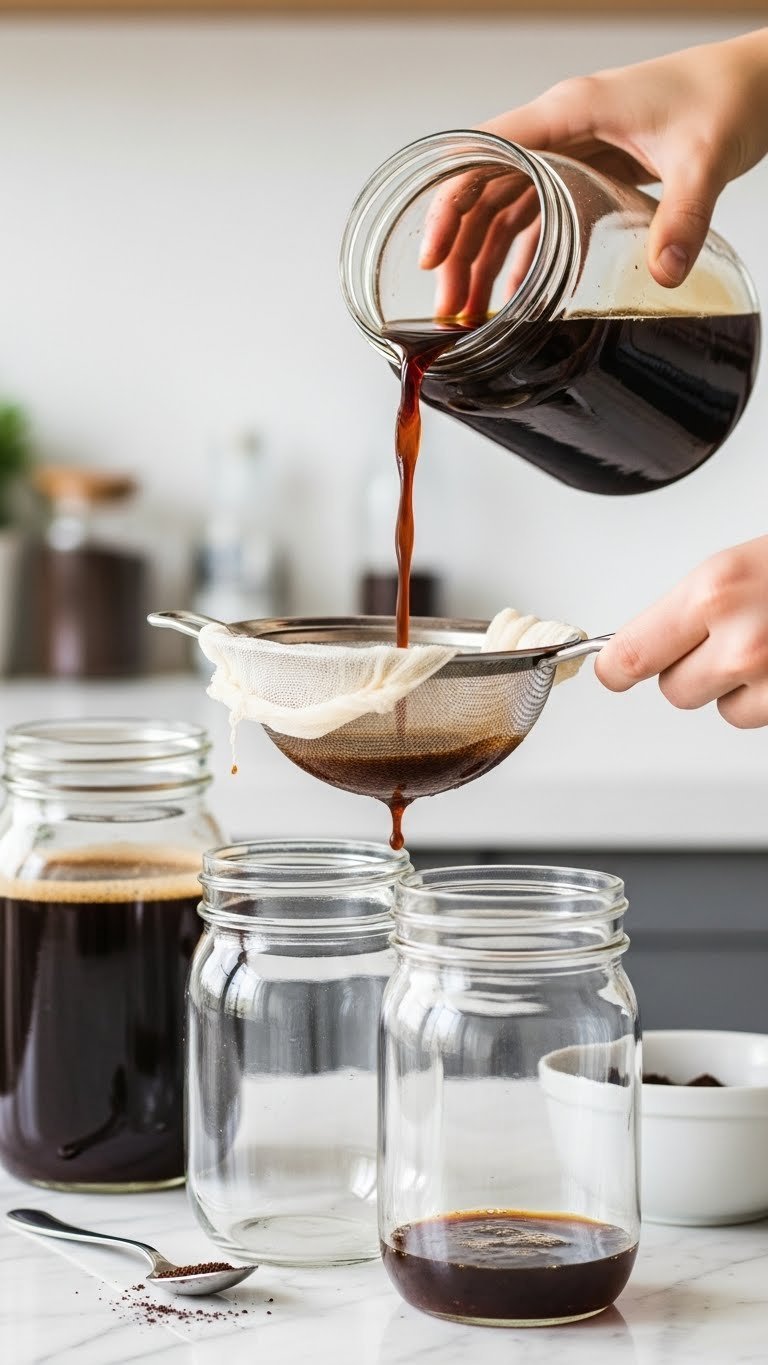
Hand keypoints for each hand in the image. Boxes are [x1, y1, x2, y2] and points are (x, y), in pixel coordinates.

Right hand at [420, 29, 767, 316]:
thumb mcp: (705, 159)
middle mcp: (560, 128)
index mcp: (570, 111)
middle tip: (449, 306)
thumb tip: (664, 275)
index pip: (484, 154)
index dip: (448, 205)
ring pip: (505, 206)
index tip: (431, 256)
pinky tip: (511, 294)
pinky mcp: (589, 170)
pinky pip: (537, 214)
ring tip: (468, 311)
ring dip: (481, 257)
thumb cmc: (728, 97)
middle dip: (458, 249)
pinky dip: (518, 253)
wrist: (759, 80)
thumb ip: (685, 217)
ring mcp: (572, 149)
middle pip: (484, 189)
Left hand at [595, 537, 767, 728]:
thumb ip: (694, 603)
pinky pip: (749, 716)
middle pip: (674, 687)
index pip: (633, 652)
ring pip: (717, 706)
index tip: (612, 671)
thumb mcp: (739, 568)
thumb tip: (652, 636)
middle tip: (724, 638)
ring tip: (762, 644)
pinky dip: (762, 697)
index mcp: (715, 590)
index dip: (617, 668)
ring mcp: (765, 676)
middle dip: (691, 669)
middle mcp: (740, 638)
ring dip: (730, 685)